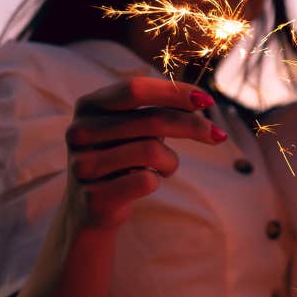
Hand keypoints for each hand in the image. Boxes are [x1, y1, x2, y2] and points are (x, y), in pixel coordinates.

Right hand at [63, 77, 225, 229]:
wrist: (90, 206)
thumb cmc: (121, 156)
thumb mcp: (134, 127)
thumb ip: (159, 109)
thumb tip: (200, 100)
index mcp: (89, 105)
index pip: (135, 89)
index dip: (174, 92)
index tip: (207, 101)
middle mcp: (78, 131)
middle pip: (152, 120)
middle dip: (193, 126)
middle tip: (218, 135)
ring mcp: (82, 165)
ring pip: (152, 152)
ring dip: (171, 161)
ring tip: (164, 167)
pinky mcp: (92, 197)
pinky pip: (146, 182)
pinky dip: (158, 181)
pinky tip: (147, 183)